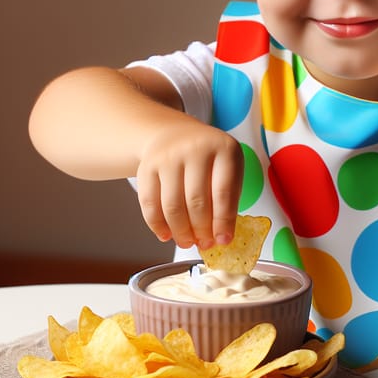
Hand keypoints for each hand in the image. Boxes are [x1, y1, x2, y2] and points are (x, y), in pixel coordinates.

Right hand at [135, 117, 243, 249]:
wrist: (175, 134)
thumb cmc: (208, 158)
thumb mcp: (229, 167)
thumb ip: (229, 198)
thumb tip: (221, 236)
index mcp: (224, 149)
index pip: (224, 192)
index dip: (223, 221)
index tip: (224, 240)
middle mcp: (195, 149)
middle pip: (197, 201)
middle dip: (201, 230)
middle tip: (204, 244)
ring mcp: (169, 156)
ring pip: (172, 205)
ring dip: (180, 232)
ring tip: (187, 241)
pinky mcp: (148, 166)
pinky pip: (150, 203)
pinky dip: (157, 225)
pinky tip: (166, 234)